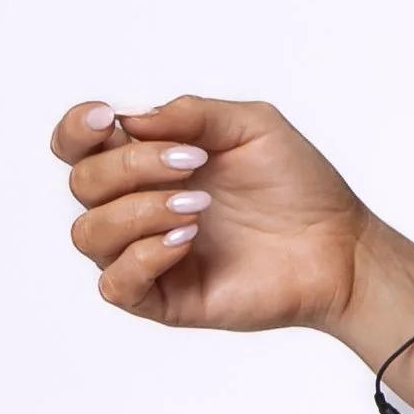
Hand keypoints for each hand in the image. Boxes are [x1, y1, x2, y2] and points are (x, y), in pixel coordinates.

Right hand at [50, 94, 374, 335]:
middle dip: (130, 166)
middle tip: (192, 165)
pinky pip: (116, 284)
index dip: (76, 130)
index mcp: (148, 162)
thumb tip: (130, 118)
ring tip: (198, 207)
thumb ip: (190, 113)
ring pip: (89, 234)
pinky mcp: (165, 300)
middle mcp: (138, 208)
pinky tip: (186, 241)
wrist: (338, 246)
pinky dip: (142, 256)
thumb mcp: (250, 126)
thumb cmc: (298, 187)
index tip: (107, 118)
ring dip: (136, 211)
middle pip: (82, 184)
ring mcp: (148, 256)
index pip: (77, 146)